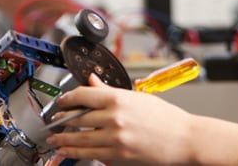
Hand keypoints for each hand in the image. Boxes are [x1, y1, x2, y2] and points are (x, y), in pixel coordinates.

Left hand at [46, 74, 194, 163]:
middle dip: (61, 121)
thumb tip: (92, 82)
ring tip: (55, 139)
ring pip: (80, 139)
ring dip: (64, 140)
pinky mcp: (118, 156)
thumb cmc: (166, 118)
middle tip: (53, 122)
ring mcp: (115, 138)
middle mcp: (114, 118)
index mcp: (118, 99)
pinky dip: (76, 152)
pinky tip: (69, 151)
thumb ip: (110, 91)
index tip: (61, 101)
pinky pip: (90, 154)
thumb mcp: (137, 97)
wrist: (184, 139)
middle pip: (77, 118)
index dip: (66, 98)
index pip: (82, 96)